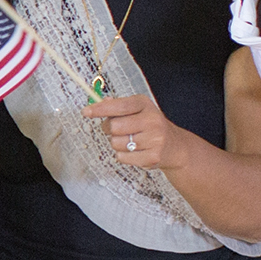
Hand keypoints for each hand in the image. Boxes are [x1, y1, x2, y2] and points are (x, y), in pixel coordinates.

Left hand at [83, 92, 202, 175]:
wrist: (175, 146)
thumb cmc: (151, 126)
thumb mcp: (138, 110)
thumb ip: (119, 106)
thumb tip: (101, 102)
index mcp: (145, 104)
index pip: (119, 106)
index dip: (100, 109)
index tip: (86, 112)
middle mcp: (152, 120)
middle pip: (114, 127)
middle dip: (109, 130)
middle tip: (118, 130)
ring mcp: (154, 139)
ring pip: (116, 144)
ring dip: (117, 144)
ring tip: (131, 141)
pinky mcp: (152, 157)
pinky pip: (122, 157)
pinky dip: (123, 156)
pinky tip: (136, 151)